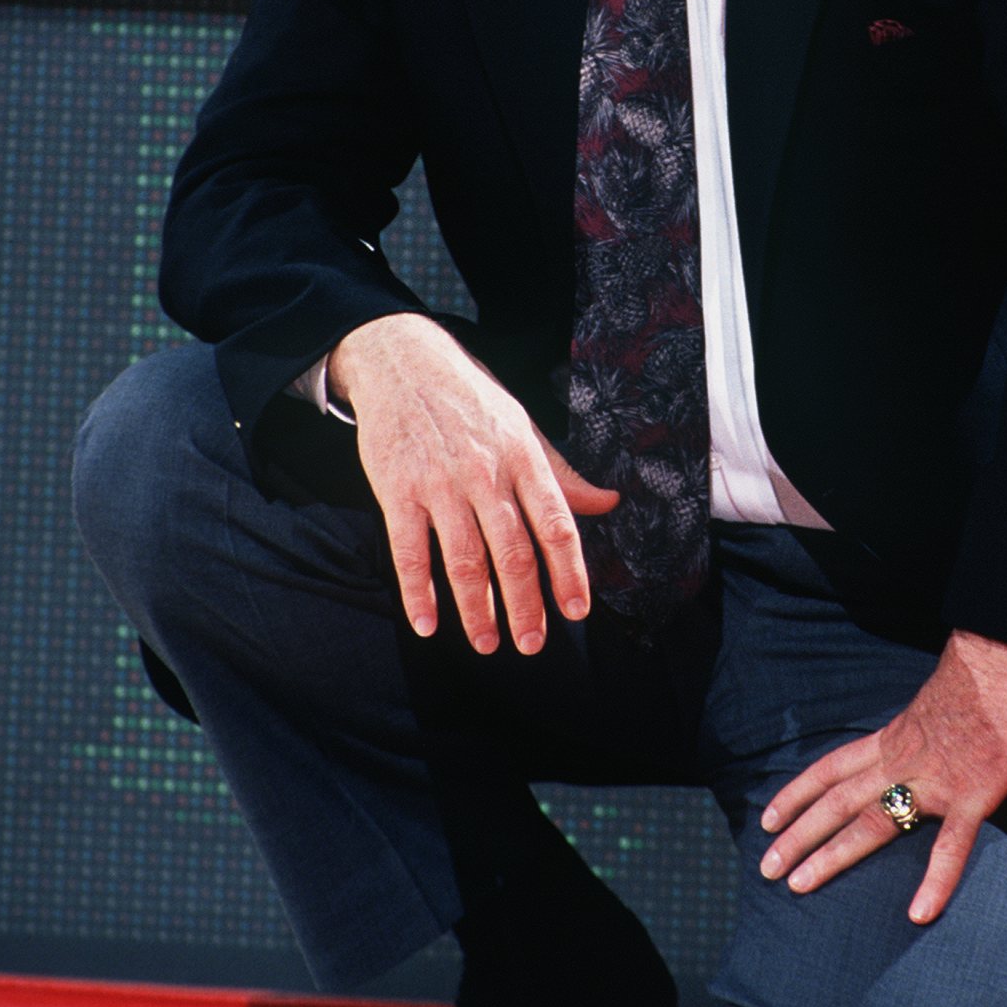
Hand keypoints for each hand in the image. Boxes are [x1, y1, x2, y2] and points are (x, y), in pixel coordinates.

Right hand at [327, 312, 616, 652]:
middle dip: (525, 606)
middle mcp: (486, 473)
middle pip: (512, 552)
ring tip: (487, 644)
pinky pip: (409, 551)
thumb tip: (609, 502)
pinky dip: (417, 592)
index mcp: (524, 458)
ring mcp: (439, 483)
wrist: (403, 360)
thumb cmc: (471, 399)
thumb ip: (562, 474)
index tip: (576, 611)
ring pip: (464, 559)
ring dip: (477, 610)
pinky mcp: (397, 490)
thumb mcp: (523, 427)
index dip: (569, 572)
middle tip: (532, 645)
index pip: (556, 525)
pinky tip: (427, 624)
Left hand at [758, 630, 1006, 923]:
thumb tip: (913, 744)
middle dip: (798, 835)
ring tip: (800, 886)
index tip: (768, 819)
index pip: (831, 769)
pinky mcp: (972, 796)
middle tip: (766, 869)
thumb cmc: (977, 678)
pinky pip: (951, 846)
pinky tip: (920, 913)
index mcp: (891, 738)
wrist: (1004, 660)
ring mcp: (934, 782)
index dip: (797, 794)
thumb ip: (915, 732)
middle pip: (837, 802)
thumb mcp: (930, 704)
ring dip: (832, 856)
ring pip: (872, 824)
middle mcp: (900, 761)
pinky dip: (936, 882)